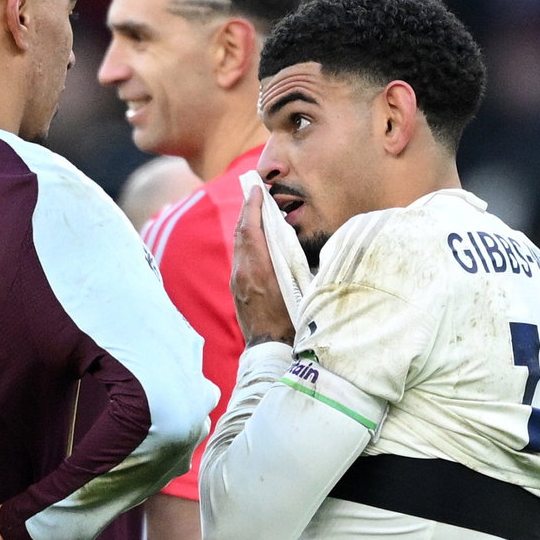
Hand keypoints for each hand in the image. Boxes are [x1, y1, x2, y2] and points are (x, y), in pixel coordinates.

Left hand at [232, 188, 294, 346]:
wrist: (270, 350)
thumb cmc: (292, 322)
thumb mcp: (301, 289)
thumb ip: (299, 264)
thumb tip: (302, 243)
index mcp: (260, 269)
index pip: (251, 229)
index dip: (252, 206)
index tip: (256, 189)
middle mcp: (243, 272)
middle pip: (240, 233)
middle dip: (247, 211)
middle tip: (255, 194)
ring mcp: (237, 282)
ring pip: (238, 246)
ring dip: (246, 227)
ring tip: (257, 214)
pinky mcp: (237, 290)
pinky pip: (239, 259)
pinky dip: (246, 244)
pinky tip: (256, 242)